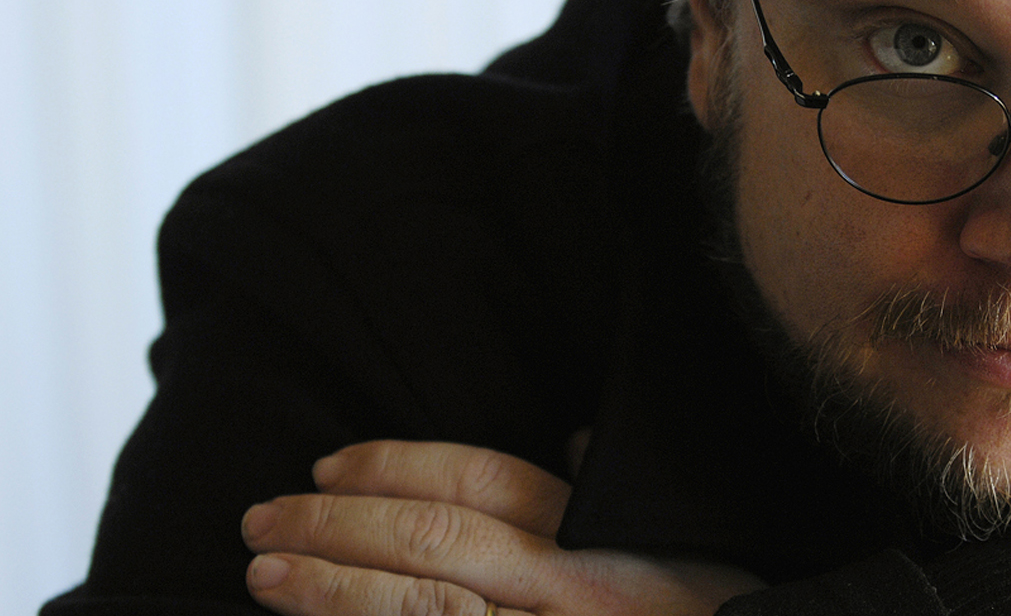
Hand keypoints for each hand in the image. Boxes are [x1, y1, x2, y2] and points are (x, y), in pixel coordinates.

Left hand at [242, 440, 764, 615]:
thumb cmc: (713, 614)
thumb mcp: (681, 548)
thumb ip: (614, 499)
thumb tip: (569, 446)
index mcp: (599, 542)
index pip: (482, 484)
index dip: (396, 467)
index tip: (329, 465)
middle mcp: (568, 596)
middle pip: (433, 545)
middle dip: (336, 527)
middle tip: (262, 517)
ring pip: (421, 615)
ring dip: (332, 594)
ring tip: (265, 575)